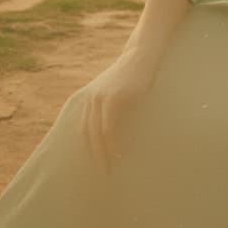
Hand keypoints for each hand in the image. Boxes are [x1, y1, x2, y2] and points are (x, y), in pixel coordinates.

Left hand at [79, 51, 155, 170]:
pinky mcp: (115, 98)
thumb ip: (108, 106)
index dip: (90, 148)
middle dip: (95, 155)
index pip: (85, 129)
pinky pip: (111, 126)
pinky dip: (113, 141)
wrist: (141, 55)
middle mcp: (92, 99)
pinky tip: (120, 151)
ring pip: (98, 133)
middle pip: (89, 134)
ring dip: (104, 152)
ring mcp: (103, 98)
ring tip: (112, 166)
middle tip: (103, 172)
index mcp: (90, 98)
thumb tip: (111, 130)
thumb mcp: (115, 90)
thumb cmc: (132, 74)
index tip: (97, 163)